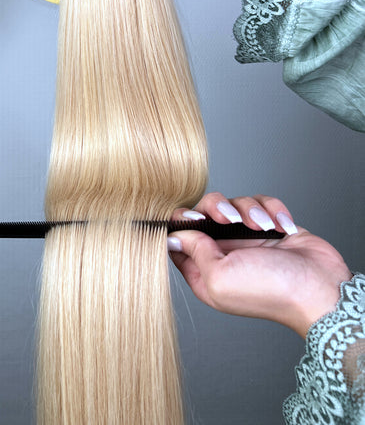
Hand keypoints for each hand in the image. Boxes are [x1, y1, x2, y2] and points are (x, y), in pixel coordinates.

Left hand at [168, 192, 351, 337]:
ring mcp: (247, 239)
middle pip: (203, 213)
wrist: (318, 288)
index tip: (190, 217)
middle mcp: (224, 254)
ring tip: (262, 227)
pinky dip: (272, 210)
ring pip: (234, 203)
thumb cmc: (270, 290)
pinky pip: (261, 202)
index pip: (179, 240)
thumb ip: (194, 251)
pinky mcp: (270, 226)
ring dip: (249, 210)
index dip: (180, 223)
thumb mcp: (219, 276)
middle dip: (216, 208)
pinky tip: (281, 227)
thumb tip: (174, 235)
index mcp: (205, 272)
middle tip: (229, 219)